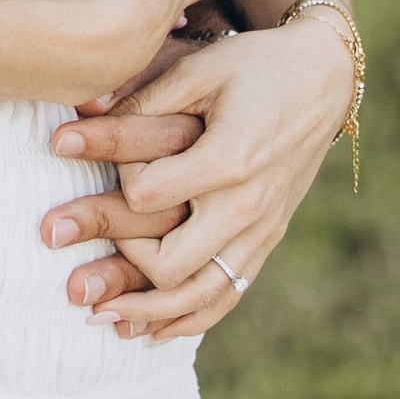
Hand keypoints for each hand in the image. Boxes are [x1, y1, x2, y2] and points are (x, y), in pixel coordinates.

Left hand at [39, 9, 356, 338]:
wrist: (323, 81)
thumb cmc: (255, 66)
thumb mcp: (201, 68)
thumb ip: (143, 96)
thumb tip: (79, 111)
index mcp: (228, 160)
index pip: (148, 195)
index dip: (115, 182)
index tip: (102, 166)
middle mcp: (247, 206)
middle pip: (171, 265)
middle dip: (117, 269)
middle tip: (76, 267)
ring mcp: (261, 231)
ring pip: (200, 296)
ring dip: (148, 315)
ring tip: (101, 319)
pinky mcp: (268, 241)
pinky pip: (229, 295)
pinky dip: (190, 319)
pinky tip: (153, 331)